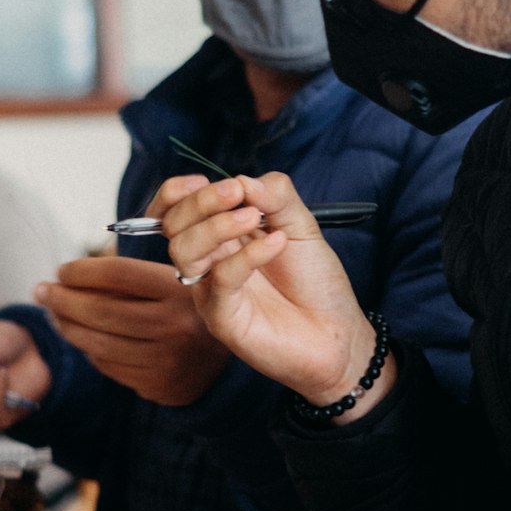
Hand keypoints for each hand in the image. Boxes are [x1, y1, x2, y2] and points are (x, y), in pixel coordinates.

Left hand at [33, 254, 229, 405]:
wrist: (221, 365)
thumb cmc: (186, 312)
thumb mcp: (174, 282)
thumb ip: (130, 276)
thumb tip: (69, 275)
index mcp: (178, 290)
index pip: (118, 275)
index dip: (82, 271)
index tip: (61, 270)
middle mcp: (173, 325)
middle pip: (101, 310)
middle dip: (63, 299)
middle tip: (43, 291)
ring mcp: (164, 359)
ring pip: (98, 342)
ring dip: (66, 326)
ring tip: (53, 314)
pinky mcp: (154, 384)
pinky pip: (108, 365)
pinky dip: (88, 349)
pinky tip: (80, 337)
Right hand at [154, 171, 395, 418]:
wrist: (337, 331)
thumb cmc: (315, 281)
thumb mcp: (301, 224)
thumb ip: (276, 195)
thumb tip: (243, 179)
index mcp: (220, 235)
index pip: (174, 209)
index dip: (179, 191)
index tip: (208, 181)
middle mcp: (209, 261)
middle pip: (173, 225)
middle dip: (202, 202)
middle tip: (239, 194)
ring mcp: (211, 290)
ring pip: (184, 250)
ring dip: (217, 225)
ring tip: (256, 219)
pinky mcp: (223, 317)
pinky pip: (220, 279)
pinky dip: (248, 254)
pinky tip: (277, 244)